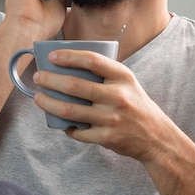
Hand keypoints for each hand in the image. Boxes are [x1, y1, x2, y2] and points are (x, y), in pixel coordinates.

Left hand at [32, 48, 171, 160]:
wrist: (156, 136)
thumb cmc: (135, 105)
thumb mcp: (127, 83)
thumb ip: (104, 74)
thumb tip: (67, 66)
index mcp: (123, 77)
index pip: (92, 60)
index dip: (69, 56)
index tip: (51, 56)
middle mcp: (118, 96)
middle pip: (74, 86)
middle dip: (50, 80)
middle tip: (38, 78)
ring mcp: (111, 118)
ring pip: (70, 111)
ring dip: (48, 103)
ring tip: (38, 98)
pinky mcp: (107, 138)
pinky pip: (78, 132)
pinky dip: (66, 128)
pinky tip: (60, 123)